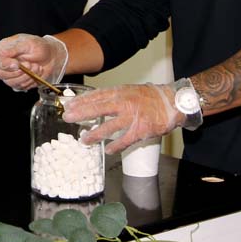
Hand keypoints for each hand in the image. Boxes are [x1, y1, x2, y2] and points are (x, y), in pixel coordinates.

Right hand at [0, 33, 68, 90]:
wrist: (50, 56)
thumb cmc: (39, 47)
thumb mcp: (28, 42)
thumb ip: (14, 48)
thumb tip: (3, 55)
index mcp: (3, 49)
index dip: (5, 64)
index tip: (17, 64)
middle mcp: (4, 63)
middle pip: (1, 73)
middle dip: (19, 72)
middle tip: (31, 65)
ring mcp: (9, 74)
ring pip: (11, 82)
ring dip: (27, 76)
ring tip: (36, 67)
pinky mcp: (17, 82)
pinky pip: (20, 87)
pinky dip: (31, 81)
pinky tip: (36, 73)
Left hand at [61, 83, 181, 154]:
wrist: (173, 103)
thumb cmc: (151, 97)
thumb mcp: (130, 91)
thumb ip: (114, 97)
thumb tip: (95, 102)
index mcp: (121, 92)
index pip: (97, 95)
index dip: (81, 101)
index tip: (69, 105)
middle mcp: (124, 103)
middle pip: (98, 108)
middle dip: (81, 113)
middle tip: (67, 118)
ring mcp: (132, 117)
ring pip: (109, 127)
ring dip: (95, 134)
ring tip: (84, 140)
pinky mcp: (140, 130)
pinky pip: (124, 140)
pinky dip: (115, 146)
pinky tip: (108, 150)